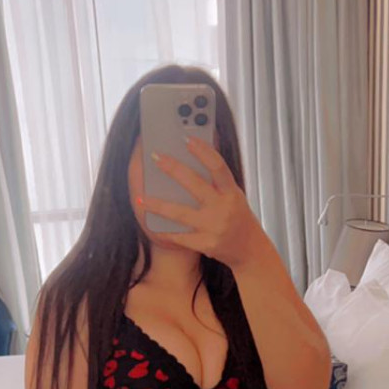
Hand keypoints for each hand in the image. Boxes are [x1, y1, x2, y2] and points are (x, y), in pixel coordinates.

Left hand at [138, 134, 263, 270]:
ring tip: (141, 197)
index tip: (187, 138)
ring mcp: (214, 227)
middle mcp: (223, 208)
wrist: (248, 249)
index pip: (218, 167)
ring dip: (157, 205)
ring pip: (180, 213)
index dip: (203, 151)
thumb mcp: (233, 194)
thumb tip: (194, 158)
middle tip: (156, 157)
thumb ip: (216, 180)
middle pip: (194, 184)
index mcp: (231, 192)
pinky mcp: (206, 244)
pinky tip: (151, 224)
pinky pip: (179, 236)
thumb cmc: (237, 217)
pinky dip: (165, 230)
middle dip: (173, 168)